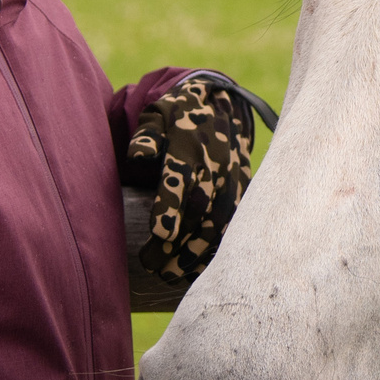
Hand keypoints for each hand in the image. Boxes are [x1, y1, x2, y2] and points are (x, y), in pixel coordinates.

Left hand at [124, 72, 273, 283]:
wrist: (221, 104)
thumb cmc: (178, 116)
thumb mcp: (158, 115)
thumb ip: (146, 136)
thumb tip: (138, 154)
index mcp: (190, 144)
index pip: (181, 176)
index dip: (171, 204)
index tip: (159, 232)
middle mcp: (215, 164)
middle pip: (198, 207)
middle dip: (177, 240)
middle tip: (151, 264)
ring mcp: (231, 179)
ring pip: (217, 221)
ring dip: (195, 251)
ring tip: (170, 275)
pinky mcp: (241, 190)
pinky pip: (232, 223)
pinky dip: (216, 247)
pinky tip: (198, 270)